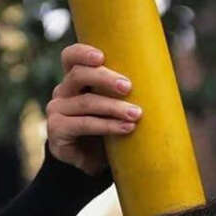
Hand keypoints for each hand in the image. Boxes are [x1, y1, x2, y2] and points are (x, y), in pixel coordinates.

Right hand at [45, 43, 141, 176]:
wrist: (92, 162)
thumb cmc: (107, 128)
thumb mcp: (113, 105)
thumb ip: (121, 89)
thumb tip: (159, 73)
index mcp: (74, 80)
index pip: (71, 57)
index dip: (83, 53)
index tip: (102, 56)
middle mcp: (62, 92)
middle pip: (79, 76)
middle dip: (105, 79)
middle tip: (128, 87)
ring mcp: (56, 111)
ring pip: (87, 103)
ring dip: (114, 107)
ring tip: (137, 114)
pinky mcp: (57, 130)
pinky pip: (84, 124)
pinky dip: (108, 126)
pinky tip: (126, 128)